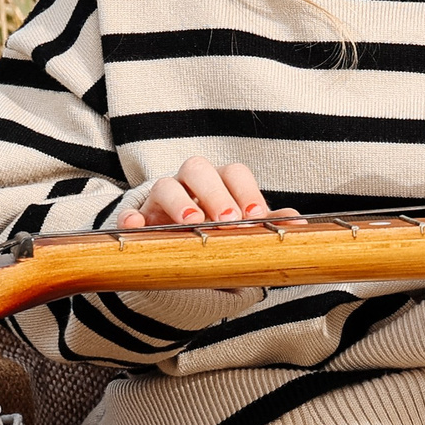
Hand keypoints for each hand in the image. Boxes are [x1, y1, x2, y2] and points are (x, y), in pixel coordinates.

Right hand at [119, 156, 302, 227]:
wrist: (178, 257)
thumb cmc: (217, 235)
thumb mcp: (242, 232)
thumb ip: (266, 224)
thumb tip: (296, 221)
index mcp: (221, 183)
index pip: (234, 173)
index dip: (246, 191)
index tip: (255, 216)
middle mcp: (190, 184)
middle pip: (198, 168)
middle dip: (214, 192)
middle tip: (227, 220)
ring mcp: (161, 200)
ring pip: (165, 184)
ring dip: (179, 201)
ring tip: (192, 224)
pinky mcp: (138, 219)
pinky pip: (129, 213)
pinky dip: (131, 218)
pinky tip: (137, 229)